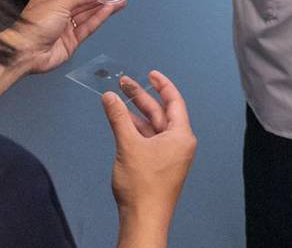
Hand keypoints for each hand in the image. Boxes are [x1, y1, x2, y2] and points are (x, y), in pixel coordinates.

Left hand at [4, 0, 122, 74]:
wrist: (27, 52)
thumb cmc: (38, 22)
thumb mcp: (59, 4)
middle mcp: (60, 12)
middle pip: (84, 2)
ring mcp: (66, 27)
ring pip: (88, 15)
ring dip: (104, 7)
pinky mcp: (72, 41)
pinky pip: (87, 27)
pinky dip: (99, 18)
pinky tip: (110, 10)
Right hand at [103, 70, 196, 232]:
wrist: (143, 218)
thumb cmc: (143, 187)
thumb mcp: (128, 145)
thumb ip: (118, 117)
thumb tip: (110, 97)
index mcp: (181, 136)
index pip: (174, 102)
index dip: (162, 85)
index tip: (150, 74)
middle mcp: (178, 144)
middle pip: (161, 112)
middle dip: (142, 97)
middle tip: (125, 83)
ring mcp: (169, 155)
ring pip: (152, 126)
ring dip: (136, 113)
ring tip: (118, 99)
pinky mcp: (159, 164)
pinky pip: (149, 138)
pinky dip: (135, 128)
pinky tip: (121, 121)